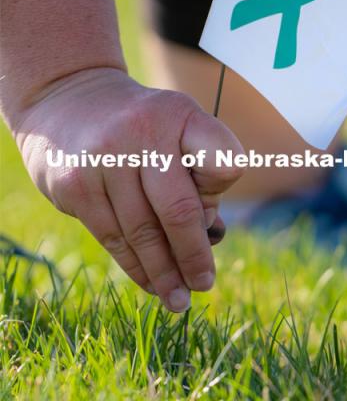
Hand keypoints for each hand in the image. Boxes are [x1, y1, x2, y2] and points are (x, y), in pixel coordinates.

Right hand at [13, 68, 244, 311]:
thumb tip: (208, 233)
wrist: (69, 101)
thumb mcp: (180, 124)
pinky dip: (135, 266)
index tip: (213, 214)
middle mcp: (142, 133)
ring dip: (164, 273)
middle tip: (204, 285)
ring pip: (142, 232)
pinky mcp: (74, 185)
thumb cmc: (142, 126)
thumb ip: (201, 169)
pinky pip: (112, 236)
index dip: (220, 189)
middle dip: (193, 256)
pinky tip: (150, 282)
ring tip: (178, 299)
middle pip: (179, 210)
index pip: (222, 162)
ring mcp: (103, 160)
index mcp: (180, 115)